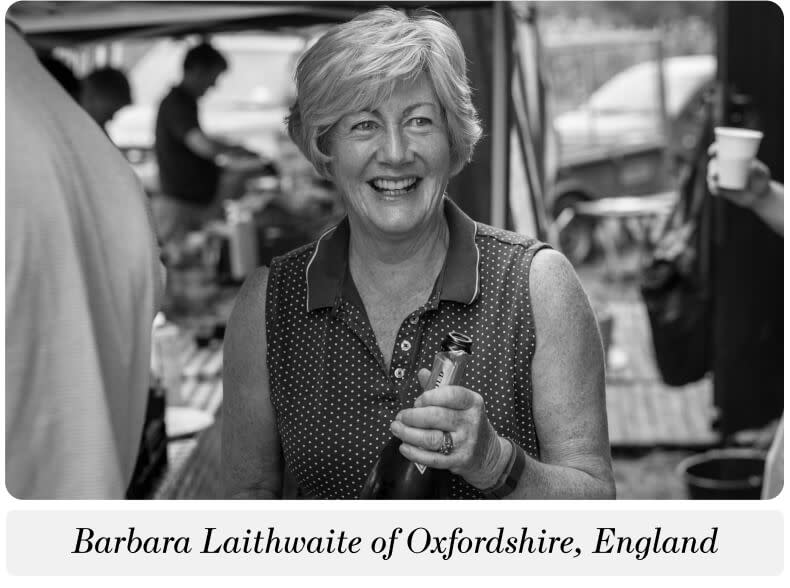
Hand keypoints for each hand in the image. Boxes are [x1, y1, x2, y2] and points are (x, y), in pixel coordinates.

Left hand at [389, 368, 509, 488]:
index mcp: (472, 402)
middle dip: (412, 416)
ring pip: (431, 438)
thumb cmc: (468, 423)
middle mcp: (471, 422)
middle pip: (436, 417)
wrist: (487, 453)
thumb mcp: (461, 404)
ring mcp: (465, 443)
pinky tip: (404, 446)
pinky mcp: (458, 461)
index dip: (429, 396)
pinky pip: (432, 458)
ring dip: (408, 433)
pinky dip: (414, 452)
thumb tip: (422, 372)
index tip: (417, 401)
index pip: (451, 394)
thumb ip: (440, 389)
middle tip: (401, 416)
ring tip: (397, 428)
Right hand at [707, 147, 771, 209]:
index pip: (721, 150)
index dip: (715, 148)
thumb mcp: (762, 173)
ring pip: (711, 175)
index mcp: (733, 157)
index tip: (712, 151)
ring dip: (711, 178)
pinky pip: (713, 188)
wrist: (758, 195)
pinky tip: (716, 191)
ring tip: (716, 182)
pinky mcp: (720, 188)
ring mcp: (721, 177)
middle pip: (713, 163)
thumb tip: (750, 166)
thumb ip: (758, 169)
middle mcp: (724, 166)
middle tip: (716, 173)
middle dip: (712, 166)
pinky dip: (713, 189)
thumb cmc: (761, 180)